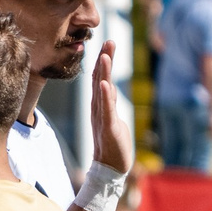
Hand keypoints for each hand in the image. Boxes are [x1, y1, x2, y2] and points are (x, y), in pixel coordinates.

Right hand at [87, 41, 132, 173]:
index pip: (101, 79)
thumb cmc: (112, 144)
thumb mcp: (112, 117)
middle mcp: (98, 109)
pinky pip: (106, 109)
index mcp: (100, 106)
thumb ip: (109, 102)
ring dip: (103, 74)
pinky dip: (104, 96)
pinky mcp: (109, 127)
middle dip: (105, 60)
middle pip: (100, 80)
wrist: (109, 168)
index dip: (104, 62)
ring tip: (105, 57)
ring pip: (102, 92)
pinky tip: (104, 84)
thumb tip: (108, 88)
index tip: (107, 44)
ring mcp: (102, 117)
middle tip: (108, 41)